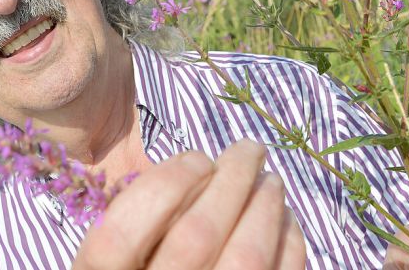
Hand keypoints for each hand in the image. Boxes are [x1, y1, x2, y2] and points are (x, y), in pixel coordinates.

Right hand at [72, 140, 306, 268]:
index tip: (197, 158)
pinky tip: (283, 219)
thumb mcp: (123, 252)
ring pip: (246, 256)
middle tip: (248, 150)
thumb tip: (202, 170)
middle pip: (196, 236)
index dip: (165, 185)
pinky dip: (288, 241)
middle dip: (232, 180)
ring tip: (270, 180)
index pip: (120, 234)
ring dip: (265, 206)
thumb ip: (143, 218)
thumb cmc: (150, 268)